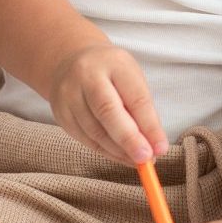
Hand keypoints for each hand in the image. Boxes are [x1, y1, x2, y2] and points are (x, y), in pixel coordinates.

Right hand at [48, 42, 166, 164]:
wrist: (69, 62)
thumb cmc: (110, 73)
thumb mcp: (131, 79)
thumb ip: (142, 110)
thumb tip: (155, 146)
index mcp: (113, 63)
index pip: (134, 96)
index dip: (149, 125)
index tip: (161, 148)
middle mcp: (87, 75)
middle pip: (107, 111)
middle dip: (129, 139)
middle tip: (146, 159)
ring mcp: (69, 94)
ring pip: (95, 130)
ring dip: (119, 151)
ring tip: (138, 161)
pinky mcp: (61, 114)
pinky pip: (85, 139)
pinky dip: (106, 151)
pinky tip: (120, 156)